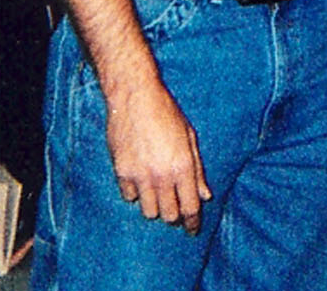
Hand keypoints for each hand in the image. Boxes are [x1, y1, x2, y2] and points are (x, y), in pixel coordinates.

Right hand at [105, 81, 211, 234]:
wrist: (135, 96)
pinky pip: (129, 197)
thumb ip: (197, 169)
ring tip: (156, 193)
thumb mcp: (189, 137)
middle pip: (169, 215)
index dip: (192, 223)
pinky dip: (135, 192)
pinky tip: (139, 180)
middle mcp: (162, 175)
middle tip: (173, 206)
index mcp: (183, 166)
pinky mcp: (121, 171)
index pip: (190, 208)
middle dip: (173, 214)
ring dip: (154, 205)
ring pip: (148, 211)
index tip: (192, 229)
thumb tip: (205, 196)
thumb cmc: (166, 113)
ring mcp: (140, 175)